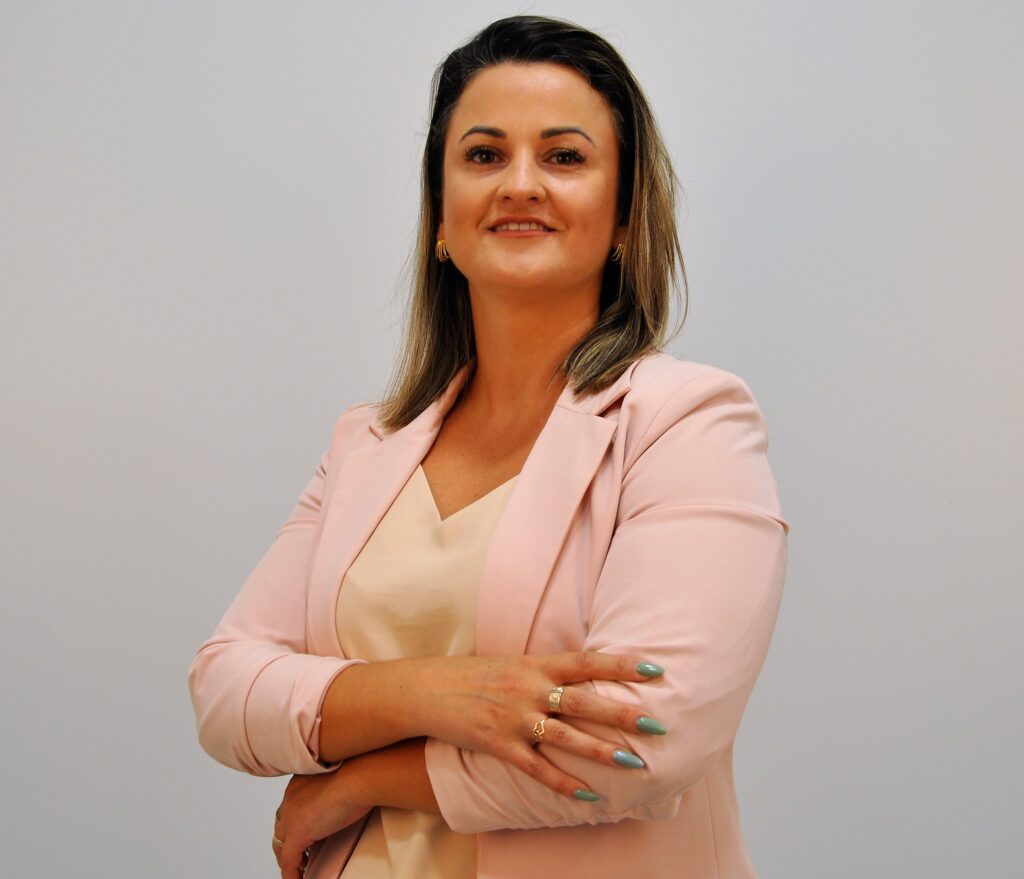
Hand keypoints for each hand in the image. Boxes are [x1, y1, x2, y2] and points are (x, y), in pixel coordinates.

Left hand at [272, 769, 371, 878]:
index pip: (290, 808)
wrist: (357, 778)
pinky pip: (289, 860)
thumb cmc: (357, 775)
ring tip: (299, 868)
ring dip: (289, 858)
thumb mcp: (340, 782)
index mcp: (299, 783)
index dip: (293, 824)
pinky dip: (291, 873)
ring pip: (281, 845)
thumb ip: (332, 793)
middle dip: (287, 843)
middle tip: (299, 855)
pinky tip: (297, 878)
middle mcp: (291, 798)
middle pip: (281, 827)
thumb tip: (340, 806)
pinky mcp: (298, 834)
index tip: (304, 833)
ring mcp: (292, 816)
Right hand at [410, 652, 666, 798]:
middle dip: (621, 713)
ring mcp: (514, 719)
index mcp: (535, 663)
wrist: (427, 689)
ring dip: (601, 751)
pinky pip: (537, 769)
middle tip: (657, 723)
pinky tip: (590, 795)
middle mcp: (529, 689)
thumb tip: (588, 672)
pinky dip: (564, 783)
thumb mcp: (514, 661)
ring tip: (634, 762)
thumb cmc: (475, 674)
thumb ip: (549, 669)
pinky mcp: (499, 745)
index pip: (586, 661)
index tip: (654, 670)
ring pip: (566, 737)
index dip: (621, 665)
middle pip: (583, 701)